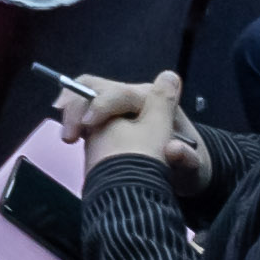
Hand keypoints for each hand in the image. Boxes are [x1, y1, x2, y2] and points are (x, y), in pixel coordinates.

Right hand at [59, 69, 205, 186]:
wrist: (182, 173)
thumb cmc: (188, 167)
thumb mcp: (192, 167)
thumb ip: (186, 159)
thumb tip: (175, 149)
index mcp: (155, 102)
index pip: (123, 93)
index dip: (103, 104)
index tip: (89, 124)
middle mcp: (135, 97)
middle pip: (99, 87)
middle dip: (79, 104)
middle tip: (69, 134)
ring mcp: (118, 105)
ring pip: (86, 91)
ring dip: (71, 108)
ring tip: (67, 135)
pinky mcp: (106, 116)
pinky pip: (83, 104)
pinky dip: (71, 114)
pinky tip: (68, 132)